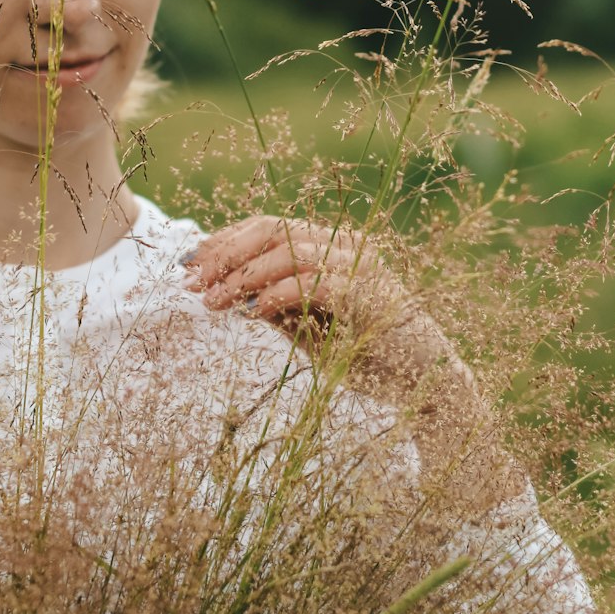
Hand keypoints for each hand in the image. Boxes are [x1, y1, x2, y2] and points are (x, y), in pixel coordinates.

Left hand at [183, 214, 521, 507]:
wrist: (425, 385)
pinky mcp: (368, 294)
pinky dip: (276, 294)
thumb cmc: (369, 356)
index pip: (269, 227)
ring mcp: (361, 266)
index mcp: (333, 246)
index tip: (189, 262)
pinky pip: (312, 283)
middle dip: (225, 253)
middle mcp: (347, 246)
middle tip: (191, 281)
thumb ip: (274, 306)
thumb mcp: (308, 328)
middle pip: (272, 230)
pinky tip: (251, 311)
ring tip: (212, 301)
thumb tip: (226, 292)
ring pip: (288, 251)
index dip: (225, 240)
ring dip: (242, 275)